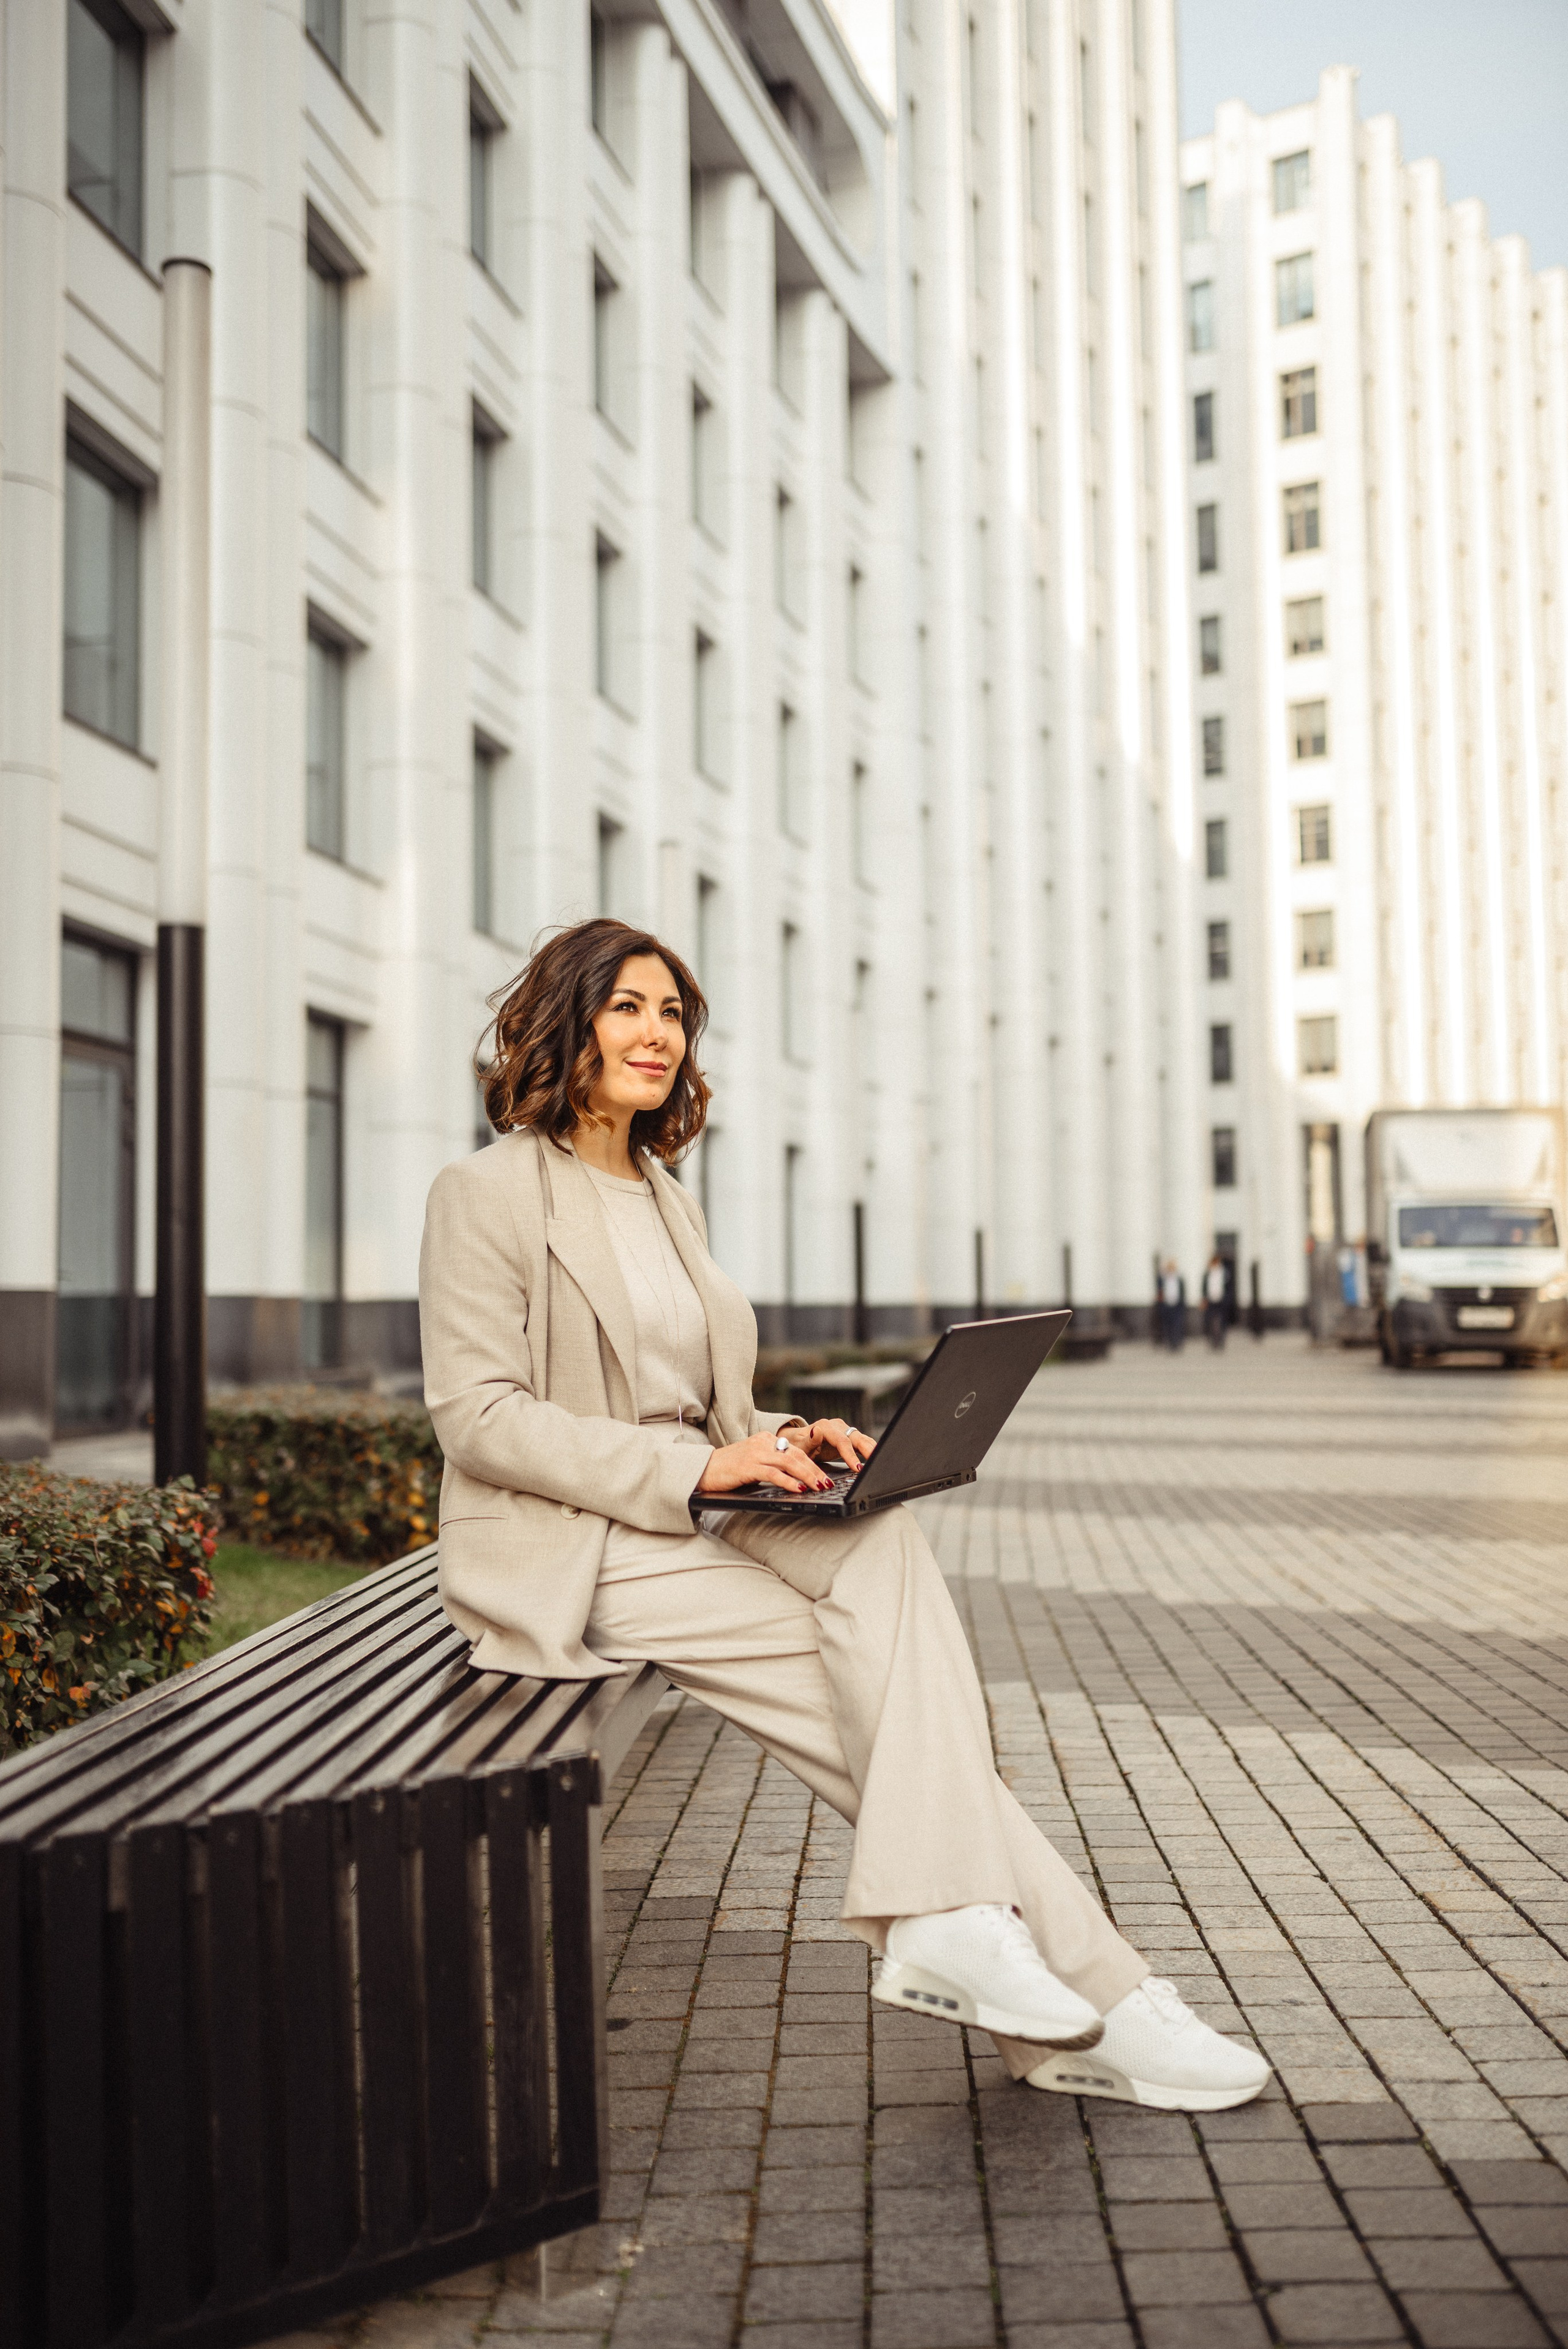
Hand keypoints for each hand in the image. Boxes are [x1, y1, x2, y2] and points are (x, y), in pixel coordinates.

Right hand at [696, 1431, 834, 1495]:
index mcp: (766, 1439)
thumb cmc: (729, 1469)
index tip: (825, 1476)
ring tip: (820, 1487)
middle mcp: (763, 1442)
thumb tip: (797, 1479)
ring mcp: (755, 1453)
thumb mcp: (754, 1462)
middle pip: (796, 1455)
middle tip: (828, 1483)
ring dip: (807, 1476)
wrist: (703, 1468)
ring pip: (789, 1463)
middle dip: (815, 1471)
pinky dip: (789, 1482)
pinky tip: (799, 1490)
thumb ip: (772, 1465)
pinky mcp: (748, 1466)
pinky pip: (773, 1473)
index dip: (812, 1464)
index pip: (795, 1451)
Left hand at [800, 1418, 876, 1472]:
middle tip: (877, 1463)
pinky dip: (870, 1451)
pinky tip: (877, 1459)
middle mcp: (838, 1426)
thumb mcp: (799, 1445)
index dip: (850, 1455)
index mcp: (826, 1426)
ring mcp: (845, 1431)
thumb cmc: (798, 1444)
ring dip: (873, 1450)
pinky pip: (863, 1444)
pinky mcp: (849, 1438)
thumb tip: (817, 1430)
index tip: (857, 1468)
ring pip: (863, 1439)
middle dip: (868, 1451)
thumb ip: (808, 1440)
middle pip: (857, 1438)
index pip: (842, 1441)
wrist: (798, 1441)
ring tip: (882, 1461)